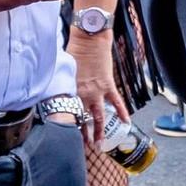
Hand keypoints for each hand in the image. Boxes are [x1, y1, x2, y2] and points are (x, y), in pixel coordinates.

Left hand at [68, 28, 125, 146]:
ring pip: (98, 116)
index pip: (66, 112)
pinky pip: (116, 102)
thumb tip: (60, 91)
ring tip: (99, 143)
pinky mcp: (108, 85)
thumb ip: (63, 83)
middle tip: (81, 146)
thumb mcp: (64, 70)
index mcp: (69, 90)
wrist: (89, 39)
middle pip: (81, 119)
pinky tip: (126, 122)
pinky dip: (122, 112)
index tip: (64, 135)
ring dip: (98, 131)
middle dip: (81, 135)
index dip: (66, 125)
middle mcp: (82, 94)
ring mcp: (96, 91)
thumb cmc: (74, 50)